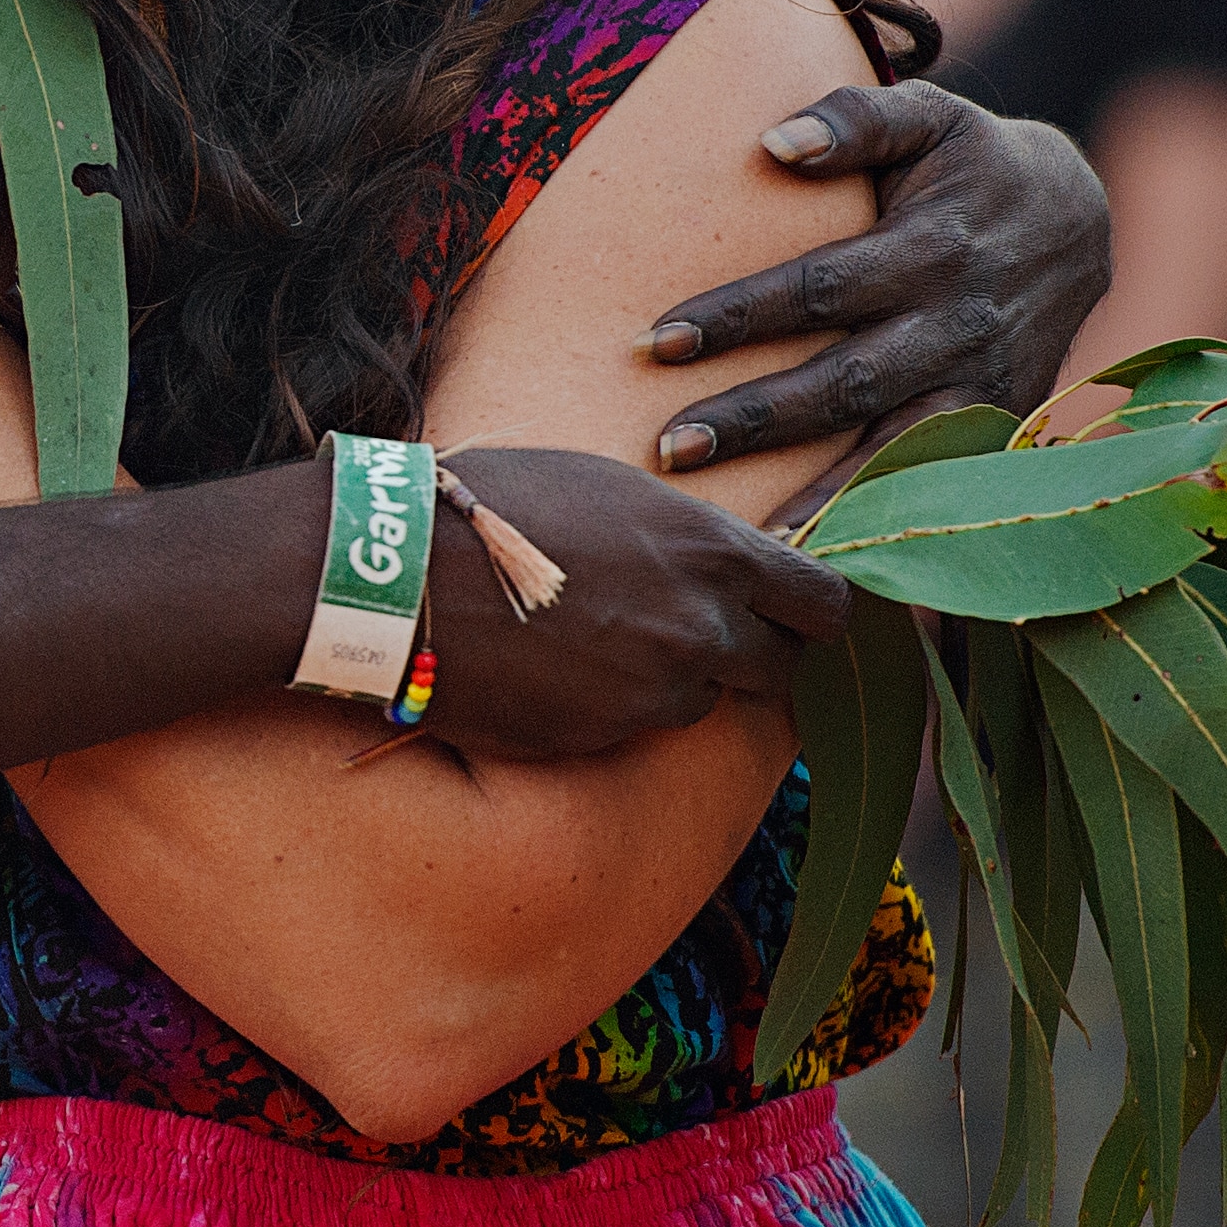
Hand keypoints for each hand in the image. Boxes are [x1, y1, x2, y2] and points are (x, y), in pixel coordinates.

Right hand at [419, 444, 855, 760]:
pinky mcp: (603, 737)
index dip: (808, 611)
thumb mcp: (609, 488)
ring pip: (704, 700)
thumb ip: (684, 535)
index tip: (782, 610)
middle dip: (751, 652)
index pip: (827, 603)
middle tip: (695, 634)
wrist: (400, 575)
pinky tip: (558, 671)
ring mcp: (654, 691)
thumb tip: (723, 561)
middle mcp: (701, 628)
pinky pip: (634, 727)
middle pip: (781, 665)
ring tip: (603, 645)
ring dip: (674, 681)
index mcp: (712, 552)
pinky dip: (612, 707)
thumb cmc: (495, 506)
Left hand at [640, 83, 1108, 519]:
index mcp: (933, 249)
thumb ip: (857, 118)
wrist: (1077, 220)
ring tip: (745, 538)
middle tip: (667, 448)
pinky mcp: (995, 427)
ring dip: (819, 498)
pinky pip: (932, 484)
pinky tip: (824, 561)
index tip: (655, 341)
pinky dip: (883, 524)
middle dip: (755, 419)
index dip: (738, 316)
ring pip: (894, 453)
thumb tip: (774, 142)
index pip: (819, 289)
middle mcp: (958, 326)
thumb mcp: (929, 119)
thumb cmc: (970, 164)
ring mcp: (982, 386)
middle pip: (844, 381)